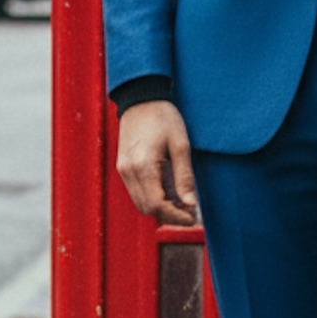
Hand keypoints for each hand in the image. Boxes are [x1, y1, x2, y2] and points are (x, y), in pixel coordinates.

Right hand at [117, 100, 198, 225]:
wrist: (141, 99)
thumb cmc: (163, 118)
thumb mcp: (181, 145)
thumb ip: (184, 177)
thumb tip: (191, 204)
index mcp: (143, 166)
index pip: (157, 205)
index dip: (175, 216)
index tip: (193, 218)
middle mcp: (129, 172)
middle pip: (147, 208)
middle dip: (169, 216)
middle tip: (190, 213)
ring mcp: (123, 170)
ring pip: (140, 203)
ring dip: (160, 208)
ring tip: (182, 204)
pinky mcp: (123, 166)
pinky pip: (137, 191)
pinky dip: (152, 197)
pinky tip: (169, 192)